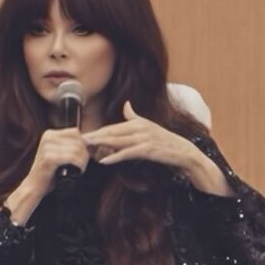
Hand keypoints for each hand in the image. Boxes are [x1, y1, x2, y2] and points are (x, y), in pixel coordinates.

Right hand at [24, 127, 89, 197]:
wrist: (34, 188)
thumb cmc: (49, 173)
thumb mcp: (59, 154)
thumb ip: (71, 146)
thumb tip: (90, 142)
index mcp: (50, 134)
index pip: (75, 132)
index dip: (83, 144)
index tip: (82, 157)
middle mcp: (47, 137)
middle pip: (77, 140)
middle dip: (84, 154)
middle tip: (82, 166)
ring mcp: (47, 147)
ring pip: (77, 149)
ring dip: (82, 161)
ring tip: (80, 169)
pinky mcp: (49, 158)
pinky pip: (72, 157)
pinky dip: (78, 165)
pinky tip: (77, 172)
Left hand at [82, 101, 196, 168]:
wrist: (183, 151)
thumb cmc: (164, 140)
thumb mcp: (149, 125)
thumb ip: (135, 116)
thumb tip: (126, 104)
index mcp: (138, 122)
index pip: (114, 127)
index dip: (99, 131)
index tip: (85, 135)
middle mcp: (140, 127)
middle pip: (113, 132)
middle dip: (96, 136)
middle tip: (81, 140)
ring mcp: (144, 138)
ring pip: (118, 141)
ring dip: (102, 144)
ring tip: (88, 147)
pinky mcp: (148, 150)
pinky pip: (128, 153)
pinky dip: (115, 156)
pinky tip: (105, 160)